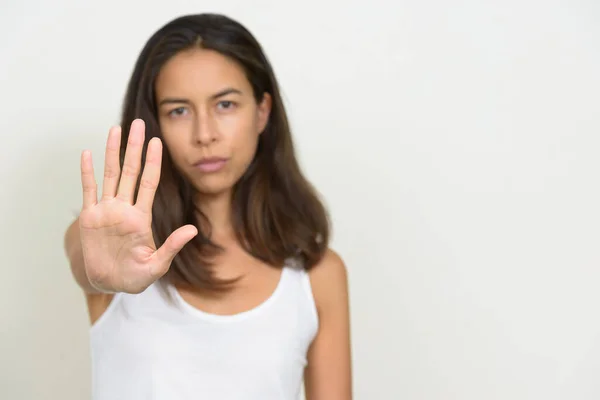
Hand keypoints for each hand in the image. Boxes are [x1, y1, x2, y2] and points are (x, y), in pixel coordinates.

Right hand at [78, 119, 196, 292]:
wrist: (109, 284)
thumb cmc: (135, 277)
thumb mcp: (157, 264)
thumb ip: (172, 246)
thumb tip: (193, 230)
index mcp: (141, 217)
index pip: (149, 182)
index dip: (153, 162)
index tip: (158, 141)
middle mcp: (125, 208)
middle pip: (130, 171)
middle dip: (135, 147)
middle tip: (139, 124)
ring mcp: (106, 211)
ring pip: (110, 174)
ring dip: (112, 152)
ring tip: (115, 129)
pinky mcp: (89, 218)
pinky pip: (88, 190)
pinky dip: (87, 172)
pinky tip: (87, 153)